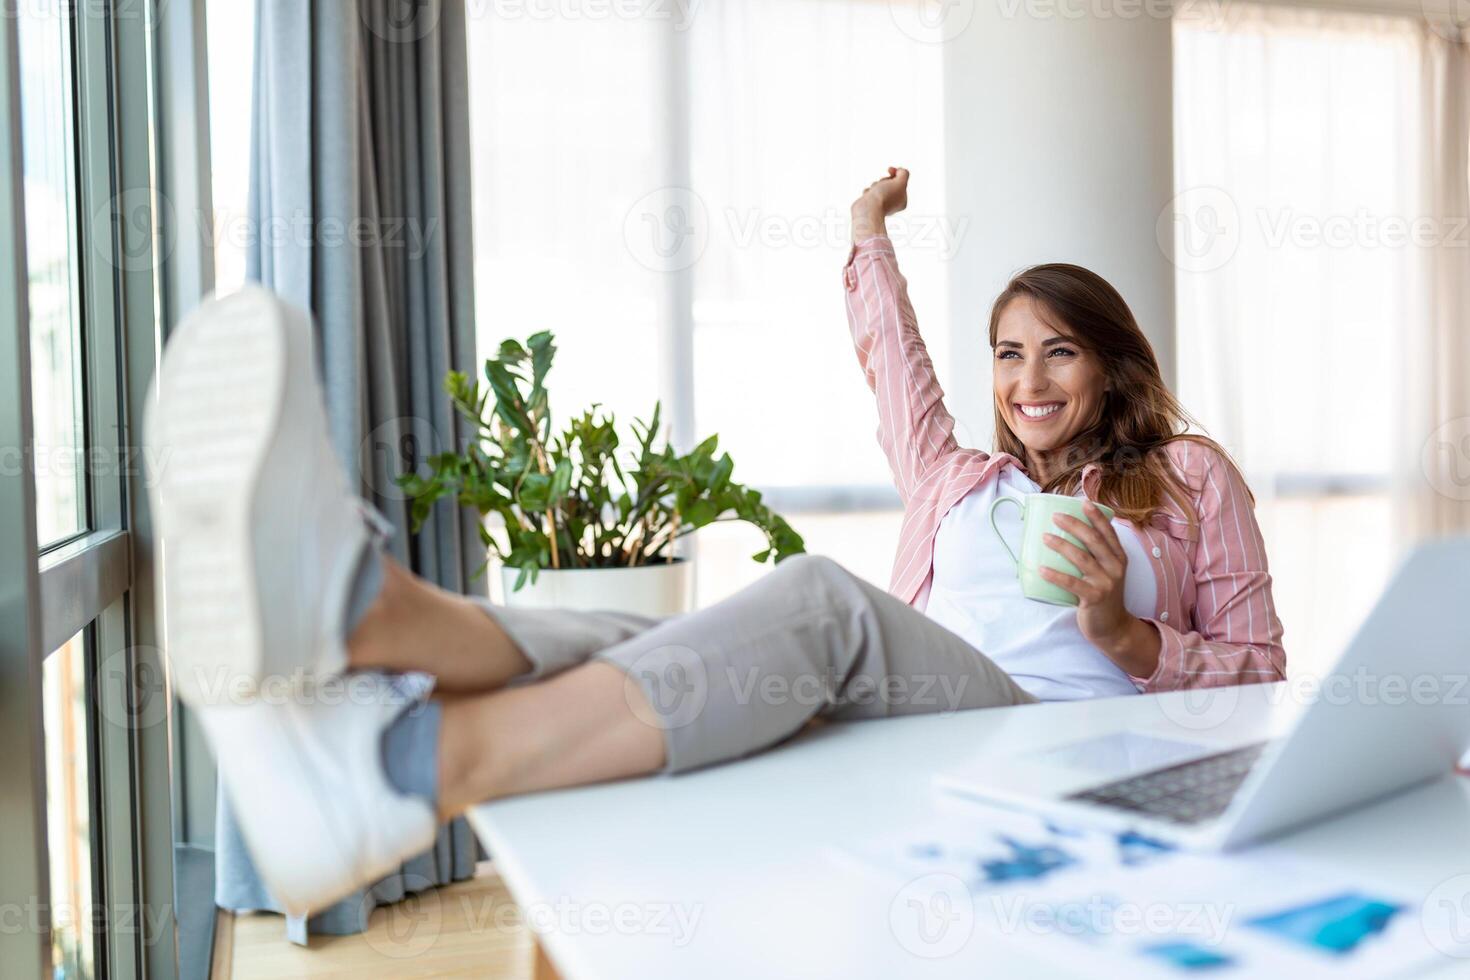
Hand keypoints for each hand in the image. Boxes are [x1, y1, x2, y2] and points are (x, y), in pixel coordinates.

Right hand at [851, 167, 908, 240]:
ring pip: (878, 187)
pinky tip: (868, 197)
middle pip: (889, 183)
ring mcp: (881, 205)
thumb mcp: (900, 182)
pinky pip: (869, 193)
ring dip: (874, 185)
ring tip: (873, 192)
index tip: (890, 169)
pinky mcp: (870, 205)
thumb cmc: (884, 197)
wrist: (868, 209)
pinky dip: (868, 192)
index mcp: (903, 201)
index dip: (896, 173)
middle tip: (882, 185)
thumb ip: (904, 173)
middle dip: (883, 180)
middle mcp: (893, 204)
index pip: (901, 181)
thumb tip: (899, 171)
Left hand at [1040, 502, 1136, 656]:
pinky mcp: (1094, 598)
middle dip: (1075, 525)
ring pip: (1082, 559)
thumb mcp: (1107, 572)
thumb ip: (1096, 556)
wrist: (1113, 627)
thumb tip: (1068, 535)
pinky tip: (1041, 569)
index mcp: (1119, 558)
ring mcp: (1106, 583)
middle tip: (1055, 516)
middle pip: (1094, 541)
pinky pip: (1072, 583)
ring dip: (1062, 546)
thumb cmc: (1103, 595)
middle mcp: (1115, 567)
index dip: (1097, 516)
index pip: (1108, 532)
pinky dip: (1055, 575)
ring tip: (1044, 537)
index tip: (1083, 502)